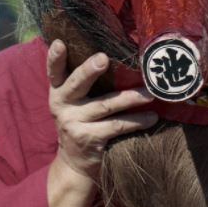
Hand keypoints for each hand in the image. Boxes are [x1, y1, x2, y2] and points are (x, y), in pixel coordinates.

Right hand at [47, 39, 157, 182]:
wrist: (74, 163)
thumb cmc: (81, 121)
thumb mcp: (74, 102)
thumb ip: (84, 82)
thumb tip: (112, 53)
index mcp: (58, 91)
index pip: (54, 71)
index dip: (55, 58)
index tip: (59, 43)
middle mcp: (62, 105)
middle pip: (76, 83)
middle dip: (89, 70)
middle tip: (103, 58)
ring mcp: (74, 123)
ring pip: (105, 105)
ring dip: (130, 98)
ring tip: (151, 93)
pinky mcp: (89, 138)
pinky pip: (117, 126)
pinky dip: (137, 121)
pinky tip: (152, 117)